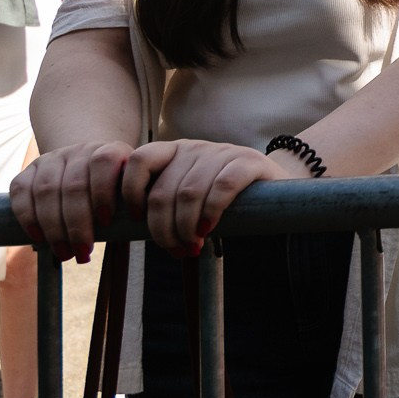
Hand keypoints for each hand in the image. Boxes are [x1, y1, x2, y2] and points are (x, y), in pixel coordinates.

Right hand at [11, 140, 132, 261]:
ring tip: (64, 253)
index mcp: (111, 150)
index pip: (104, 162)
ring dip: (54, 228)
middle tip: (81, 253)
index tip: (106, 223)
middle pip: (74, 185)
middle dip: (77, 225)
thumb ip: (135, 201)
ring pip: (47, 191)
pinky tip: (39, 238)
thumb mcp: (130, 188)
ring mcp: (52, 158)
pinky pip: (22, 192)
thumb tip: (142, 226)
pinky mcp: (30, 169)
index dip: (103, 193)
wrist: (87, 165)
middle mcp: (80, 149)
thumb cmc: (115, 188)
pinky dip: (28, 217)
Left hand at [118, 139, 306, 257]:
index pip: (139, 161)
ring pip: (189, 193)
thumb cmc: (222, 199)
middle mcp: (194, 147)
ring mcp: (222, 152)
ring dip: (186, 228)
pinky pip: (222, 186)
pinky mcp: (248, 162)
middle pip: (164, 191)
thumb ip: (162, 201)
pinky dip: (211, 211)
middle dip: (163, 229)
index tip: (135, 220)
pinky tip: (209, 229)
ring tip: (192, 247)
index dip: (130, 193)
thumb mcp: (187, 195)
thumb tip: (123, 227)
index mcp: (172, 152)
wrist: (275, 187)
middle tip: (174, 250)